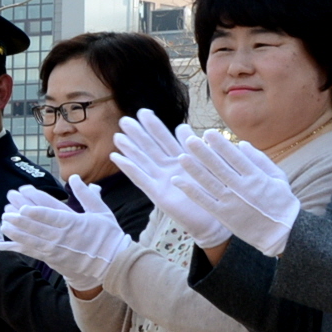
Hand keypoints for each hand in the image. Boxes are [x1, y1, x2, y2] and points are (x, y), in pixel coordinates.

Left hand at [0, 176, 132, 290]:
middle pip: (37, 228)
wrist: (112, 264)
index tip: (23, 208)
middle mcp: (62, 238)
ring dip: (16, 233)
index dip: (36, 213)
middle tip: (6, 212)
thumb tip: (75, 178)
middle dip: (20, 220)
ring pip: (31, 241)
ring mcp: (56, 251)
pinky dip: (16, 248)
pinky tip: (2, 245)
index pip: (52, 216)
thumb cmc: (108, 236)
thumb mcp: (101, 212)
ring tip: (3, 224)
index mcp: (74, 224)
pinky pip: (31, 253)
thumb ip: (87, 195)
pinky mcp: (52, 260)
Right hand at [110, 111, 232, 247]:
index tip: (144, 112)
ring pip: (143, 160)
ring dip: (130, 148)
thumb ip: (194, 147)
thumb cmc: (214, 193)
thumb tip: (182, 128)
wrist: (215, 220)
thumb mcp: (207, 164)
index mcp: (183, 161)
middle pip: (150, 147)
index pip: (166, 139)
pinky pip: (140, 178)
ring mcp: (161, 181)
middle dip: (138, 133)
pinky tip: (117, 157)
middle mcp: (169, 169)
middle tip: (124, 119)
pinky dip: (128, 168)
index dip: (155, 126)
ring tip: (117, 135)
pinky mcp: (157, 194)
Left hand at [176, 134, 299, 253]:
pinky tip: (178, 181)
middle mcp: (241, 188)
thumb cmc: (281, 202)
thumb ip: (260, 159)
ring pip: (209, 182)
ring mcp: (231, 202)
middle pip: (219, 167)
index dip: (220, 144)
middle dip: (203, 152)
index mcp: (256, 177)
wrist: (283, 232)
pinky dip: (190, 191)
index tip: (208, 132)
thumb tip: (241, 143)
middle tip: (189, 139)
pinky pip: (204, 201)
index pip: (235, 157)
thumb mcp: (278, 177)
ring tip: (180, 156)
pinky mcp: (223, 215)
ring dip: (193, 169)